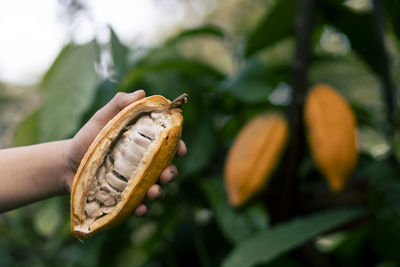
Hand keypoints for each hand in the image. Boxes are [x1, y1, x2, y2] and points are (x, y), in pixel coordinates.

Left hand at [63, 90, 186, 216]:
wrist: (67, 164)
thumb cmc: (88, 139)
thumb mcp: (101, 119)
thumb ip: (119, 105)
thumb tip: (142, 94)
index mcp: (144, 144)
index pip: (168, 145)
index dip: (178, 146)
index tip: (180, 150)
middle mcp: (145, 165)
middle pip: (167, 169)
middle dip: (171, 173)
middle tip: (166, 175)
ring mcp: (137, 184)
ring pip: (157, 190)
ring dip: (160, 192)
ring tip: (154, 193)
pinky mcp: (126, 200)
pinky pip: (140, 206)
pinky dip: (143, 209)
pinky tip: (140, 208)